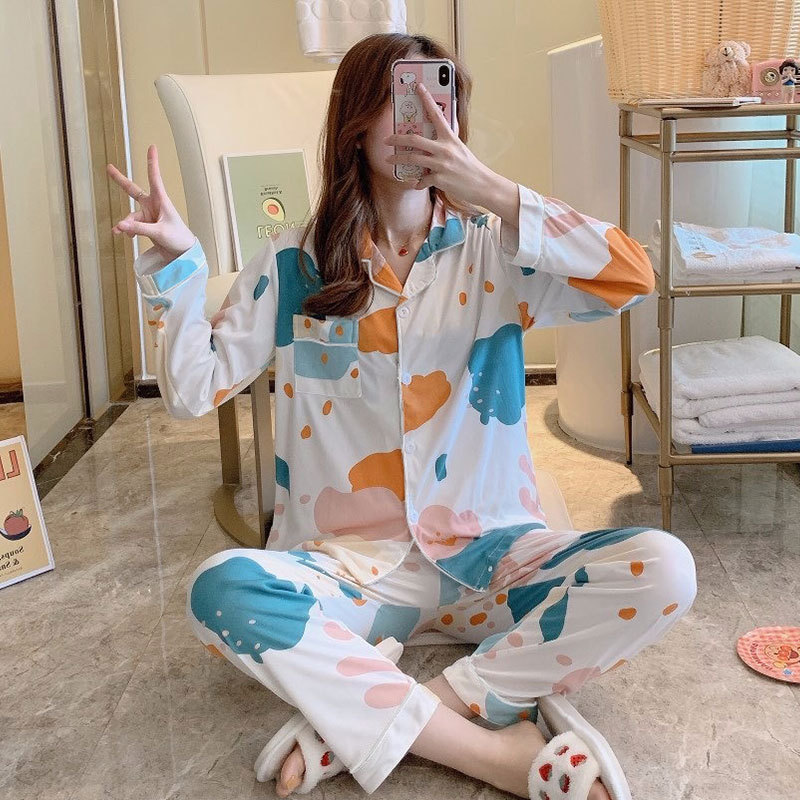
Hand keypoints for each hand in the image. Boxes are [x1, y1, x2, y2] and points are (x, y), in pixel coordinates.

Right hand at [107, 144, 195, 261]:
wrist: (182, 253)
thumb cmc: (178, 239)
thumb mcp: (159, 233)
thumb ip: (139, 229)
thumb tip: (120, 225)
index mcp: (161, 200)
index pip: (154, 178)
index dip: (152, 162)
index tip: (152, 147)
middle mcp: (153, 205)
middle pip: (133, 190)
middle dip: (120, 180)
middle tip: (108, 168)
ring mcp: (148, 215)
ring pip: (130, 216)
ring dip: (126, 224)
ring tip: (119, 232)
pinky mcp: (145, 225)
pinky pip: (131, 226)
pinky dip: (127, 230)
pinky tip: (124, 236)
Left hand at [383, 82, 492, 203]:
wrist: (483, 185)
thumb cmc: (471, 167)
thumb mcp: (460, 149)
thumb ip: (447, 142)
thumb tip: (434, 138)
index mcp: (450, 138)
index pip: (437, 114)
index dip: (427, 99)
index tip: (419, 87)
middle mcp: (444, 149)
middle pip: (415, 140)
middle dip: (397, 139)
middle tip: (387, 139)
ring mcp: (441, 164)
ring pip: (413, 159)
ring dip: (398, 160)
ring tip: (389, 160)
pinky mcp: (440, 179)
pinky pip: (422, 179)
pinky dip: (418, 182)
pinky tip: (417, 183)